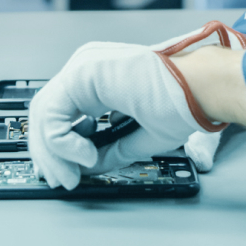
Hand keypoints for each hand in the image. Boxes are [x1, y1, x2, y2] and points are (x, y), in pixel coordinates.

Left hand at [29, 22, 245, 188]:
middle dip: (50, 153)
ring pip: (43, 114)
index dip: (59, 146)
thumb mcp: (138, 134)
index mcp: (99, 76)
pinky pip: (53, 115)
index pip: (60, 111)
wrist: (201, 85)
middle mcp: (87, 66)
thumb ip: (109, 148)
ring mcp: (83, 66)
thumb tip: (87, 166)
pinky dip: (63, 143)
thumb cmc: (183, 100)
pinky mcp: (82, 73)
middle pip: (46, 112)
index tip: (70, 172)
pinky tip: (85, 154)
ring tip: (74, 173)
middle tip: (63, 179)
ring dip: (54, 153)